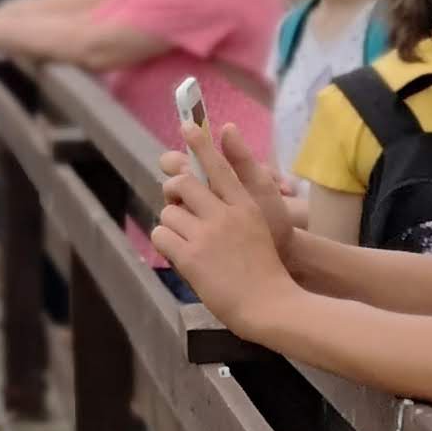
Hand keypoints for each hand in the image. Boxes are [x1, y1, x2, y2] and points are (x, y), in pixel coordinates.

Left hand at [152, 118, 295, 332]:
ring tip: (188, 242)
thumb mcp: (262, 223)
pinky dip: (166, 243)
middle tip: (177, 201)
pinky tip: (181, 255)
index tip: (188, 126)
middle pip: (184, 183)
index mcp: (244, 205)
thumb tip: (224, 171)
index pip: (219, 166)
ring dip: (172, 225)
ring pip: (168, 212)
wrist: (269, 304)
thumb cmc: (266, 267)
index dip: (202, 143)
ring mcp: (206, 236)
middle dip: (173, 189)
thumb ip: (239, 197)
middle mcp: (224, 215)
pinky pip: (161, 236)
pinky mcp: (190, 257)